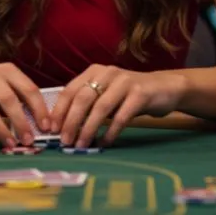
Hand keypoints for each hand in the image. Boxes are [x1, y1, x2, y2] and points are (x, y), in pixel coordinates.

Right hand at [0, 63, 48, 148]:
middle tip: (28, 140)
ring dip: (1, 129)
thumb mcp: (3, 84)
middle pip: (8, 99)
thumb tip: (40, 126)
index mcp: (8, 70)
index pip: (28, 88)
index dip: (39, 109)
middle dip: (20, 122)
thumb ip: (19, 99)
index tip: (46, 127)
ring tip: (10, 144)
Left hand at [51, 65, 183, 147]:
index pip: (70, 90)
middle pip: (83, 98)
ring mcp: (125, 81)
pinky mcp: (140, 93)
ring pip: (101, 107)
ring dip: (88, 129)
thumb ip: (87, 103)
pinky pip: (121, 116)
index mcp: (94, 71)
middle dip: (71, 122)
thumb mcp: (105, 93)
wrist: (164, 88)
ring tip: (81, 145)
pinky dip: (110, 132)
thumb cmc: (128, 94)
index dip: (59, 110)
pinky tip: (104, 143)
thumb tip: (63, 127)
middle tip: (65, 141)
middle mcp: (107, 72)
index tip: (51, 130)